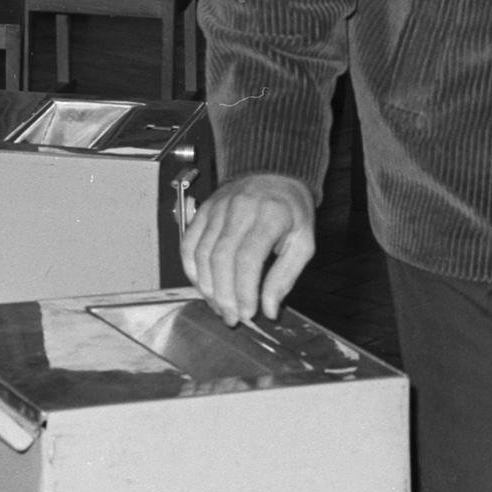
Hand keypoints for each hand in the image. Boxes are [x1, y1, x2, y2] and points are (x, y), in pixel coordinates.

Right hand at [181, 172, 316, 323]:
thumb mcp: (303, 243)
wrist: (274, 174)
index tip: (248, 313)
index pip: (248, 258)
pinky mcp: (202, 212)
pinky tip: (204, 287)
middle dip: (224, 296)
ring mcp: (216, 209)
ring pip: (201, 255)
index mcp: (269, 215)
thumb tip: (269, 310)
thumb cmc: (291, 210)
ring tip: (220, 307)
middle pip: (221, 259)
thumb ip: (285, 277)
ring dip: (207, 288)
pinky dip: (192, 271)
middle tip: (232, 318)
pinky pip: (188, 245)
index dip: (244, 291)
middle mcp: (239, 209)